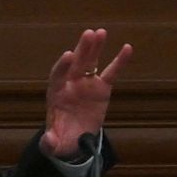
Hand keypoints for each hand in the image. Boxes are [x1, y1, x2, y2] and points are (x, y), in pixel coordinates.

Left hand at [41, 28, 131, 157]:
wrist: (74, 139)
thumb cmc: (61, 138)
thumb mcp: (54, 144)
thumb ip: (50, 143)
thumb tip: (48, 141)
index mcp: (56, 93)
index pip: (57, 76)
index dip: (62, 66)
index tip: (69, 55)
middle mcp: (70, 83)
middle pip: (75, 63)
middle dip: (82, 49)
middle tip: (89, 34)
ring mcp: (86, 83)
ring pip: (90, 62)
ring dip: (95, 47)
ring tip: (101, 32)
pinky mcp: (101, 88)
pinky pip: (111, 72)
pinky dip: (118, 61)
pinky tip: (127, 48)